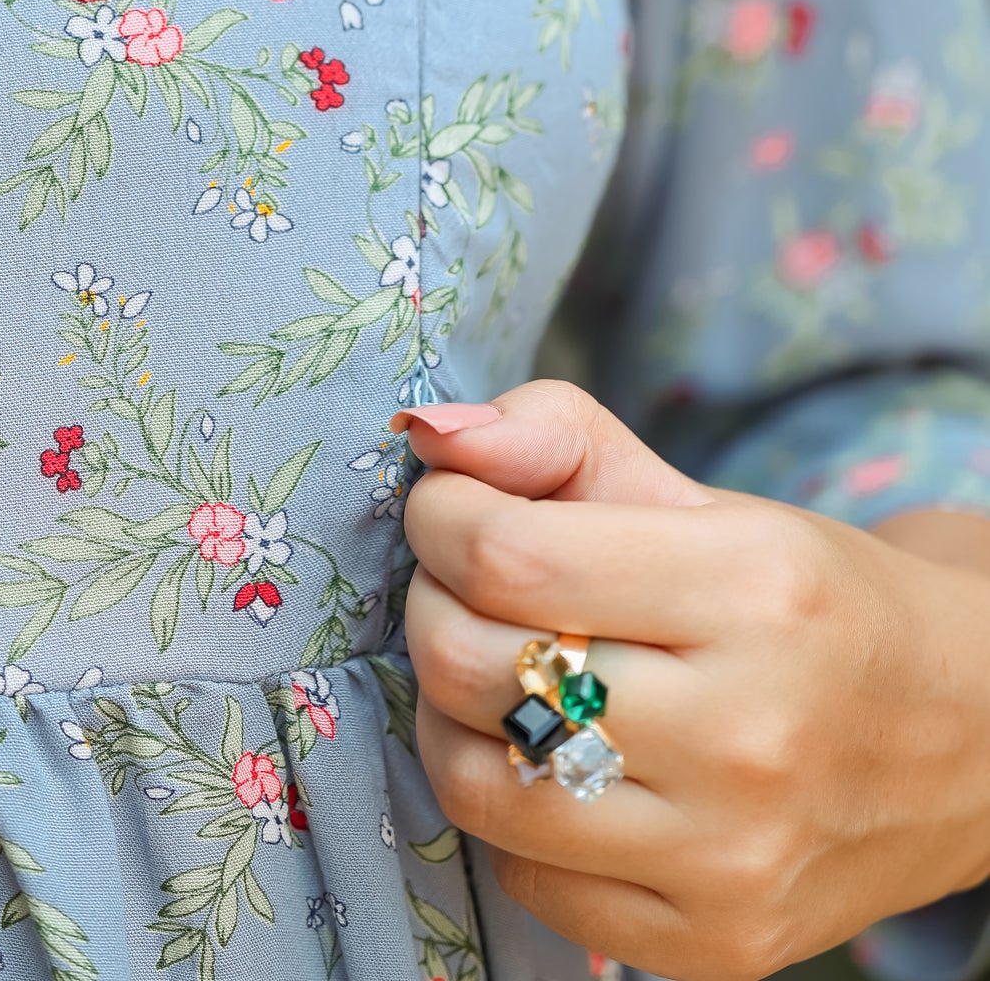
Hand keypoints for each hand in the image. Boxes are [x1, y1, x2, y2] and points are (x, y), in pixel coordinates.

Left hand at [400, 380, 989, 980]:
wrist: (972, 740)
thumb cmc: (814, 600)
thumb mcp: (704, 496)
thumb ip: (557, 439)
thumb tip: (431, 435)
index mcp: (754, 590)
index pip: (509, 558)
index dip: (441, 520)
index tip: (448, 511)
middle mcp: (749, 733)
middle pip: (477, 669)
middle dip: (432, 607)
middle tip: (463, 587)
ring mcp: (731, 857)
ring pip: (479, 788)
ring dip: (450, 715)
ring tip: (493, 674)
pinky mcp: (716, 945)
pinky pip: (526, 879)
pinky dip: (507, 813)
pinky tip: (549, 766)